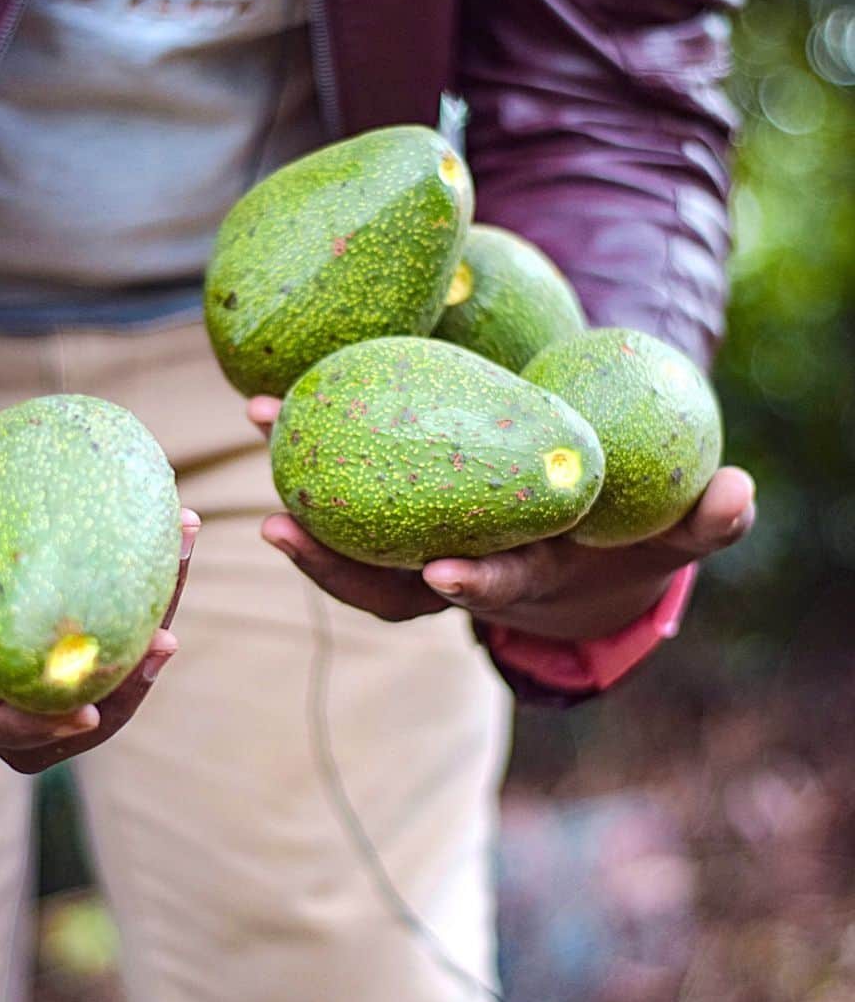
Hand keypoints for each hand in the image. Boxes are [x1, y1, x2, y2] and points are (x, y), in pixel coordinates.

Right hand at [0, 340, 198, 772]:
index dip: (20, 720)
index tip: (86, 713)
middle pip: (33, 703)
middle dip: (107, 696)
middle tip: (163, 640)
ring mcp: (8, 607)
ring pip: (79, 662)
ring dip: (141, 638)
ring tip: (181, 564)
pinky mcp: (47, 579)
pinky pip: (102, 604)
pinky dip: (147, 582)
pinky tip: (180, 524)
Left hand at [248, 395, 753, 639]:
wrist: (579, 553)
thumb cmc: (626, 537)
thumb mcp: (670, 532)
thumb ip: (704, 519)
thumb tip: (739, 491)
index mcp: (526, 576)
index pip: (496, 585)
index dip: (474, 582)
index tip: (442, 570)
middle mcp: (462, 571)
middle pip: (389, 583)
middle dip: (336, 560)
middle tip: (281, 522)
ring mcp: (423, 550)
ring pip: (353, 546)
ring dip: (302, 507)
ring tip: (262, 437)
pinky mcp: (402, 520)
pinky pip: (349, 507)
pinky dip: (313, 473)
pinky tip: (279, 416)